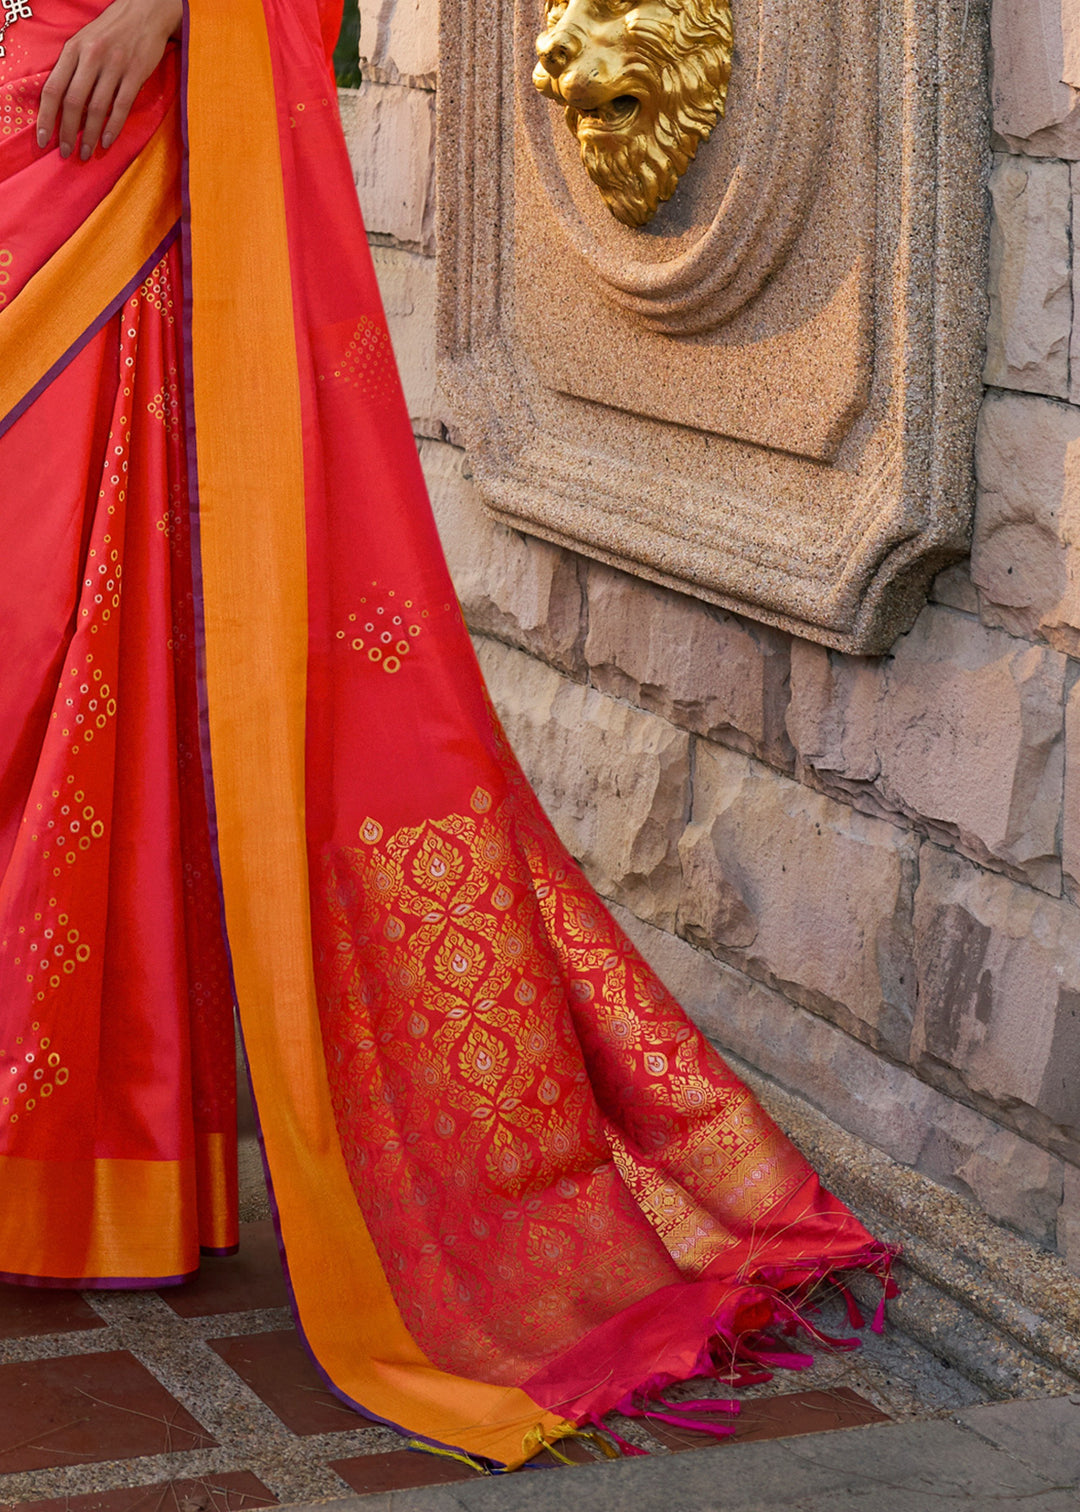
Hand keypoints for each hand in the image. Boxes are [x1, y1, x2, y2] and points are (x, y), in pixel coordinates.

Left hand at [37, 0, 181, 160]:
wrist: (144, 12)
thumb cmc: (112, 31)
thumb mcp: (85, 42)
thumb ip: (73, 68)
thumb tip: (62, 104)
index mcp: (73, 49)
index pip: (53, 88)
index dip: (45, 116)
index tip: (43, 138)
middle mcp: (90, 57)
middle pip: (73, 101)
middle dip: (67, 131)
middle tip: (65, 152)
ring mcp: (114, 65)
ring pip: (96, 107)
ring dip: (89, 134)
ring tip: (85, 152)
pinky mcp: (135, 73)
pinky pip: (121, 106)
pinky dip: (112, 126)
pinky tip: (107, 141)